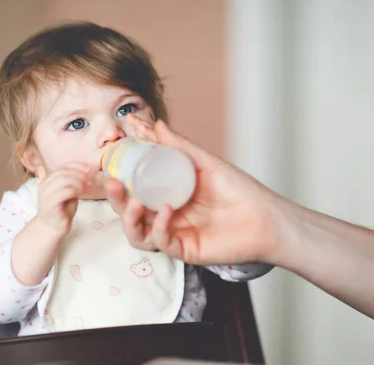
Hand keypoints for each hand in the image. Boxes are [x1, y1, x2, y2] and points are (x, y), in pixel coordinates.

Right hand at [36, 162, 92, 237]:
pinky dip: (75, 190)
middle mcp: (44, 185)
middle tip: (89, 180)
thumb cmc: (62, 210)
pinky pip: (64, 192)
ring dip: (78, 182)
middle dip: (79, 174)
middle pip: (63, 172)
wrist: (53, 228)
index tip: (89, 169)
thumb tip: (88, 168)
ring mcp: (46, 194)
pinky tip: (81, 193)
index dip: (77, 166)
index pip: (63, 166)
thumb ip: (74, 181)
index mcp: (48, 179)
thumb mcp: (69, 192)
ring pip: (63, 180)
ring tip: (86, 187)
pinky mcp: (50, 204)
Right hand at [105, 119, 280, 264]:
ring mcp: (173, 233)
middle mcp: (164, 214)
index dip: (119, 178)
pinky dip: (159, 226)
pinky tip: (167, 211)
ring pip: (137, 233)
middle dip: (116, 199)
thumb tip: (157, 124)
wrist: (265, 217)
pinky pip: (161, 241)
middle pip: (129, 211)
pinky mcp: (183, 249)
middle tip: (112, 184)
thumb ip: (180, 147)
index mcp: (166, 193)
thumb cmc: (239, 190)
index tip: (109, 163)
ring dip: (129, 218)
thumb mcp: (205, 163)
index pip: (134, 187)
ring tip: (135, 202)